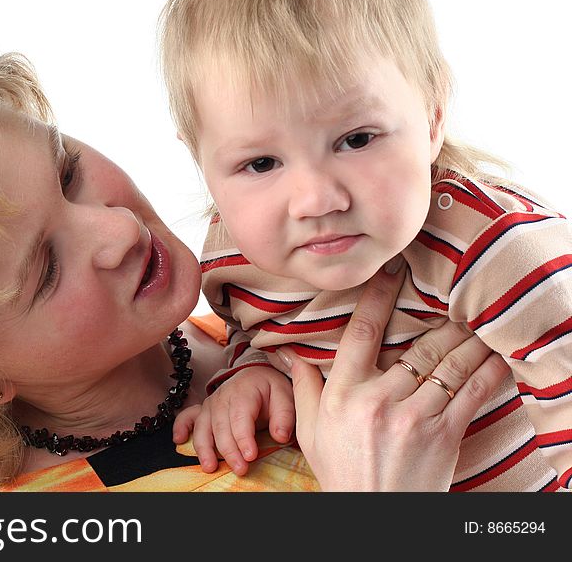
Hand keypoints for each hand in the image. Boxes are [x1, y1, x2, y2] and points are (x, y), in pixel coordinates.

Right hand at [172, 366, 293, 474]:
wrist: (256, 376)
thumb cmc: (270, 389)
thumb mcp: (285, 396)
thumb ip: (284, 416)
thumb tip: (280, 436)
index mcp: (244, 391)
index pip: (241, 416)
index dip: (244, 437)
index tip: (250, 456)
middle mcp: (222, 397)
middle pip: (221, 426)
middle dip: (228, 450)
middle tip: (240, 469)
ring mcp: (210, 404)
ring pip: (203, 426)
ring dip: (204, 448)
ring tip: (210, 467)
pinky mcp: (203, 411)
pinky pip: (187, 417)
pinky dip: (180, 428)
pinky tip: (179, 440)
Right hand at [288, 257, 510, 490]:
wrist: (375, 516)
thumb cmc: (341, 471)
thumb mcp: (310, 430)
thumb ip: (304, 387)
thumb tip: (290, 353)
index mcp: (342, 394)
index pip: (360, 333)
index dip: (379, 296)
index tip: (393, 270)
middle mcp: (377, 400)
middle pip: (416, 345)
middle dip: (440, 317)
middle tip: (454, 293)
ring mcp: (414, 416)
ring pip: (448, 363)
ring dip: (468, 337)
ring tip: (478, 319)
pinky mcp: (443, 433)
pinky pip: (472, 391)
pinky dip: (488, 368)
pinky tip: (496, 352)